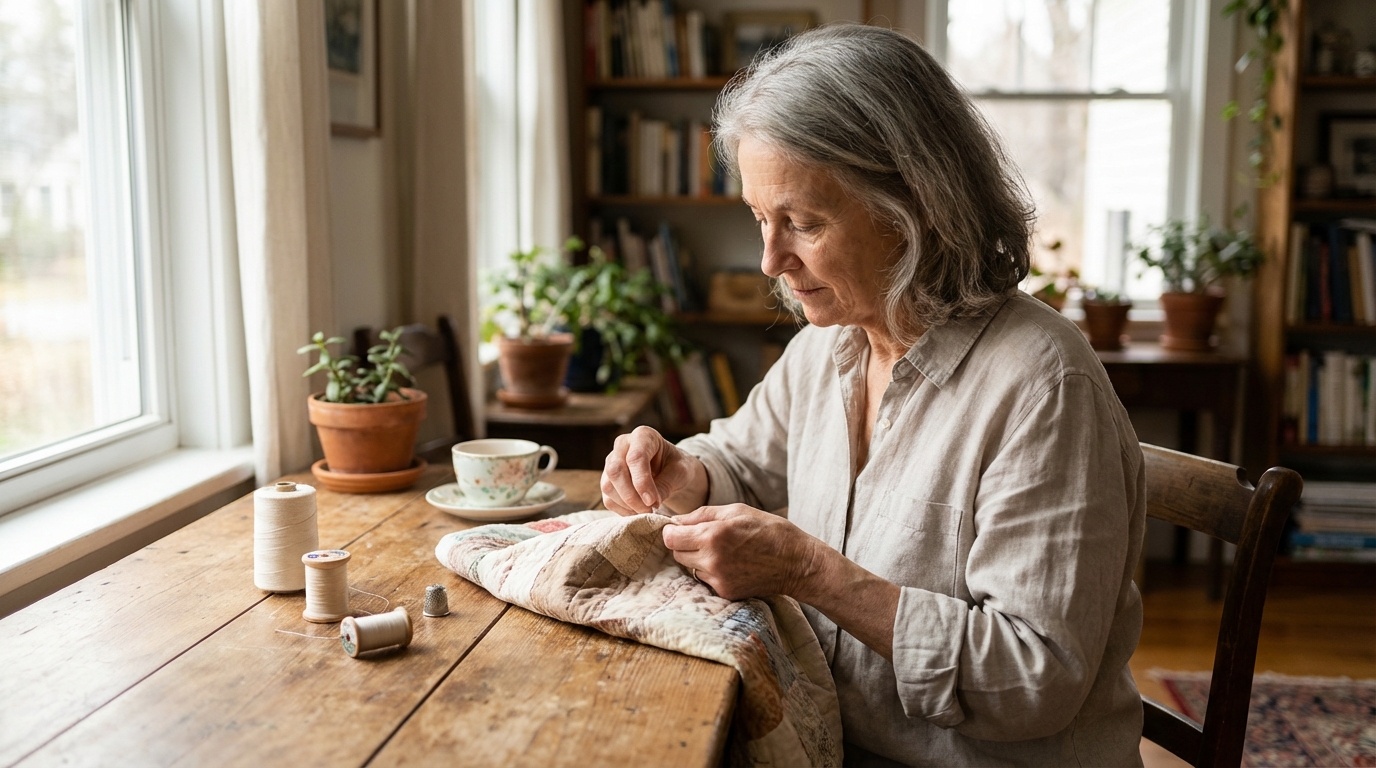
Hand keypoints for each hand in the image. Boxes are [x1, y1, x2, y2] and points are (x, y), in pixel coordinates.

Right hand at [601, 426, 699, 514]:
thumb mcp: (680, 472)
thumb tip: (649, 502)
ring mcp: (611, 462)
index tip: (653, 502)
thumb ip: (666, 484)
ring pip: (608, 486)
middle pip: (615, 471)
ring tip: (647, 511)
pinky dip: (622, 510)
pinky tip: (638, 512)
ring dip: (627, 504)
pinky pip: (608, 498)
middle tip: (649, 510)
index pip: (635, 458)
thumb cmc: (676, 466)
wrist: (670, 471)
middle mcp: (622, 445)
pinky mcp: (607, 480)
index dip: (642, 482)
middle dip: (631, 496)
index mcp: (643, 436)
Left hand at [661, 504, 824, 600]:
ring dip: (699, 559)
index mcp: (713, 535)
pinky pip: (705, 580)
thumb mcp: (736, 510)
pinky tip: (732, 564)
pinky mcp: (725, 593)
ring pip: (691, 568)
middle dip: (685, 545)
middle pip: (677, 554)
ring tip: (724, 551)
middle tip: (705, 538)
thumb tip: (676, 521)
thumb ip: (702, 515)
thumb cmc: (768, 530)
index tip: (680, 529)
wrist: (797, 562)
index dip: (673, 531)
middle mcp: (712, 560)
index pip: (670, 538)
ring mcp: (718, 580)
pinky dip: (712, 572)